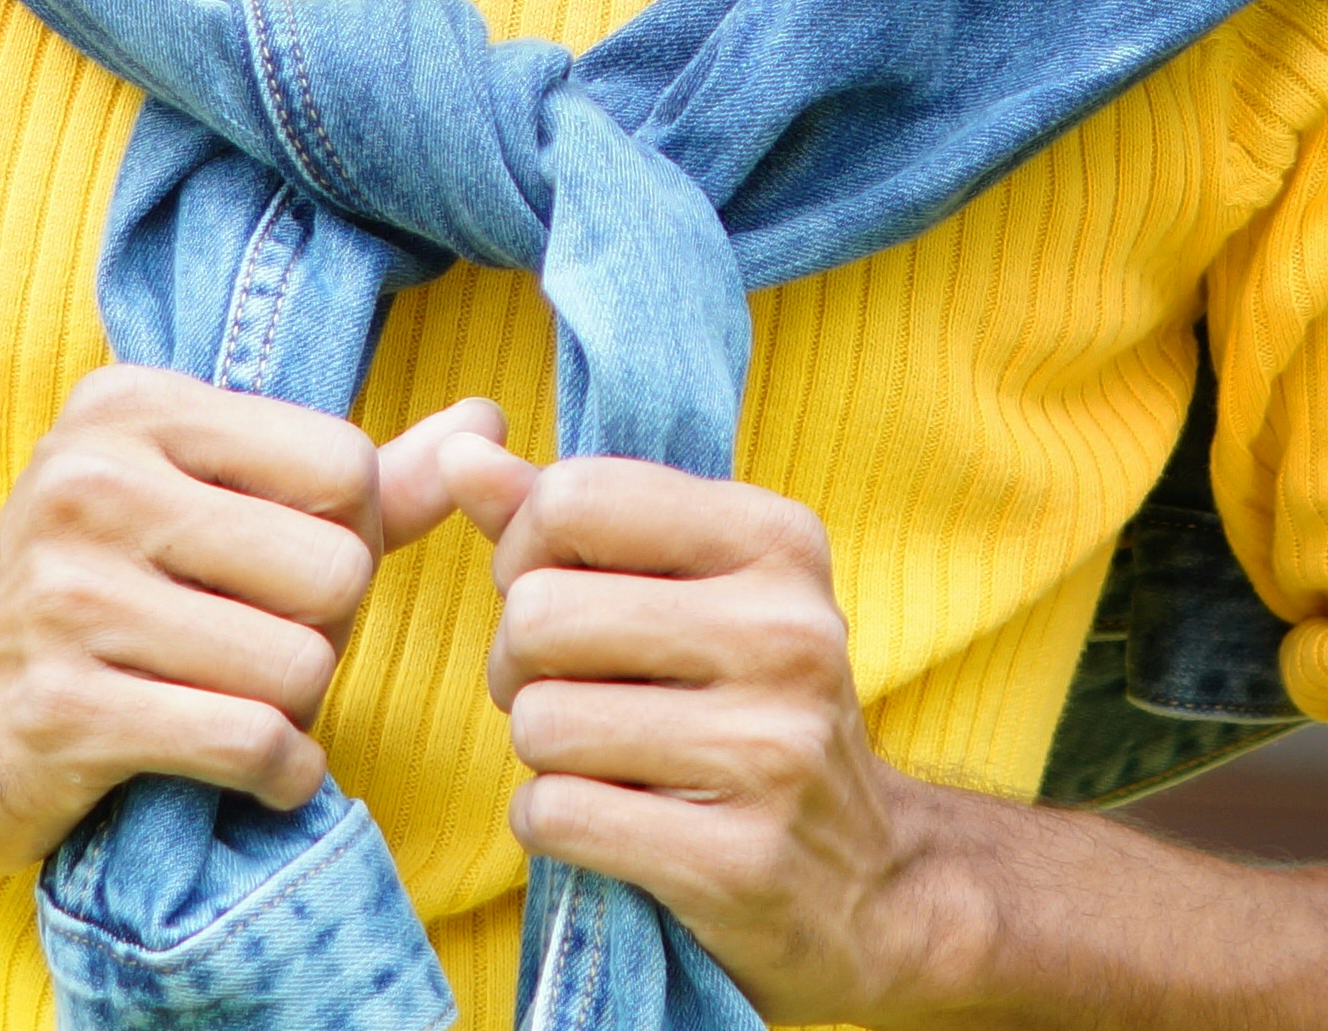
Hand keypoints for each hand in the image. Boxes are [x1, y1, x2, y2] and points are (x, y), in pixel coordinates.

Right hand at [0, 367, 502, 877]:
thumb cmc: (84, 605)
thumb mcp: (201, 509)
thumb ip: (354, 477)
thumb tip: (491, 422)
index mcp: (136, 408)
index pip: (347, 467)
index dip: (344, 543)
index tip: (272, 580)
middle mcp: (96, 481)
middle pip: (336, 571)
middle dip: (322, 637)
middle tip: (247, 657)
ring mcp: (70, 595)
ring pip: (300, 663)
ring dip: (292, 714)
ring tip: (224, 707)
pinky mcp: (62, 709)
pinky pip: (251, 742)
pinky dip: (275, 774)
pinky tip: (237, 769)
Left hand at [434, 441, 987, 1025]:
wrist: (867, 878)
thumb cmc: (745, 706)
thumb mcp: (684, 588)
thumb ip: (567, 518)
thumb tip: (460, 448)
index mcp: (778, 541)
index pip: (575, 499)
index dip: (527, 552)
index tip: (560, 594)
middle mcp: (786, 632)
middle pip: (539, 614)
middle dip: (519, 663)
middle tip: (572, 692)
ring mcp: (770, 749)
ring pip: (539, 721)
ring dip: (540, 752)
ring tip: (600, 758)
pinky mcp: (737, 858)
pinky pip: (555, 814)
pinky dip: (549, 823)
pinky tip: (608, 822)